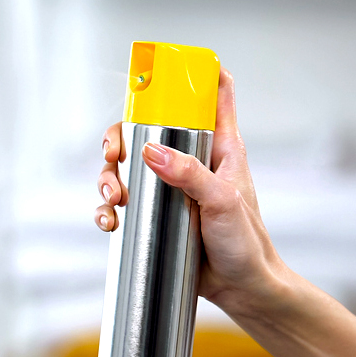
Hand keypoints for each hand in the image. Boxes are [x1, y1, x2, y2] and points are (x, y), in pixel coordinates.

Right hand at [95, 68, 355, 356]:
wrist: (243, 290)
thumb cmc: (246, 244)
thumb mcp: (223, 204)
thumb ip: (190, 175)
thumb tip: (150, 151)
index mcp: (220, 148)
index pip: (215, 94)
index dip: (195, 73)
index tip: (169, 66)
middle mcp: (193, 163)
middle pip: (149, 126)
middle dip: (122, 135)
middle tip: (113, 154)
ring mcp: (173, 189)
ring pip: (129, 166)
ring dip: (110, 176)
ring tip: (113, 198)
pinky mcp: (158, 217)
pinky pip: (125, 204)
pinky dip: (109, 208)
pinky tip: (109, 221)